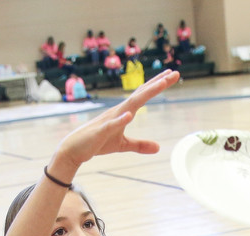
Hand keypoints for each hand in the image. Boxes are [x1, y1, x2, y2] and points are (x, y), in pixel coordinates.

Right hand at [52, 70, 180, 173]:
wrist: (75, 149)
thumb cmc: (98, 142)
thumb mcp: (122, 145)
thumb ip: (140, 145)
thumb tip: (158, 148)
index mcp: (124, 112)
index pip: (143, 95)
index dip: (157, 85)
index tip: (171, 76)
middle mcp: (119, 111)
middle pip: (141, 94)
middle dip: (157, 84)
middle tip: (174, 73)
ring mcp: (110, 119)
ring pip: (131, 104)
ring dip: (146, 94)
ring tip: (161, 85)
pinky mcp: (101, 131)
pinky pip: (112, 125)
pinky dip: (121, 119)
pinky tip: (129, 115)